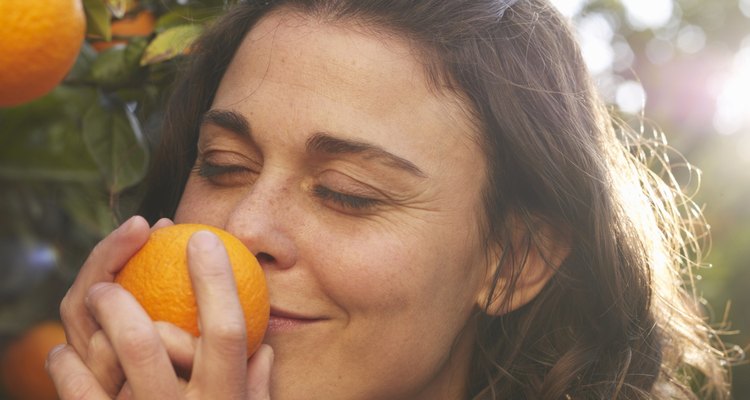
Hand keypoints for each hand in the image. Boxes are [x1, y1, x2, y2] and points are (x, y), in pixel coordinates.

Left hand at [51, 222, 273, 397]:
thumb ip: (260, 391)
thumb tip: (266, 352)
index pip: (228, 330)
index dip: (217, 280)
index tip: (204, 239)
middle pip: (149, 340)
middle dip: (125, 295)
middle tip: (114, 276)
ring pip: (108, 362)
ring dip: (91, 325)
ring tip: (89, 298)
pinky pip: (78, 397)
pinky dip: (66, 369)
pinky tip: (63, 354)